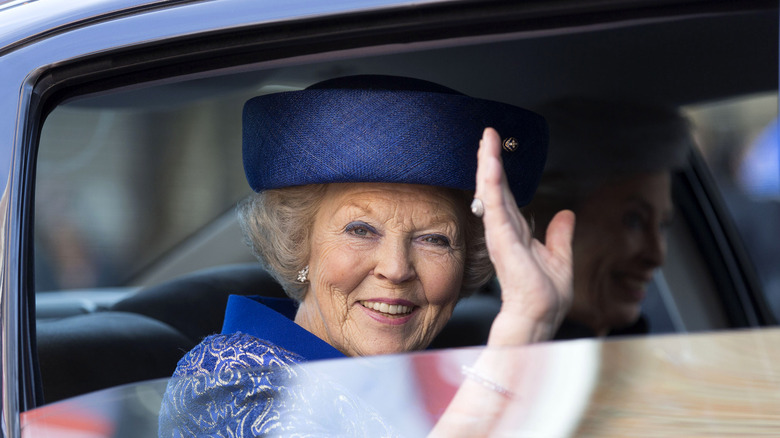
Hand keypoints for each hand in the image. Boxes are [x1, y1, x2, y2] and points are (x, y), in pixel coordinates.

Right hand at [475, 128, 574, 344]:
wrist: (539, 315)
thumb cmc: (544, 296)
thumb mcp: (560, 259)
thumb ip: (560, 235)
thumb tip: (567, 215)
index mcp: (517, 234)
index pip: (507, 197)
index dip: (501, 175)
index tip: (496, 152)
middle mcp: (505, 230)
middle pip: (495, 188)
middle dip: (490, 160)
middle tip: (486, 136)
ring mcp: (501, 233)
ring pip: (492, 191)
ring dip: (488, 164)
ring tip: (486, 140)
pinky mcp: (502, 237)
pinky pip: (495, 204)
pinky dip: (492, 183)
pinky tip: (491, 164)